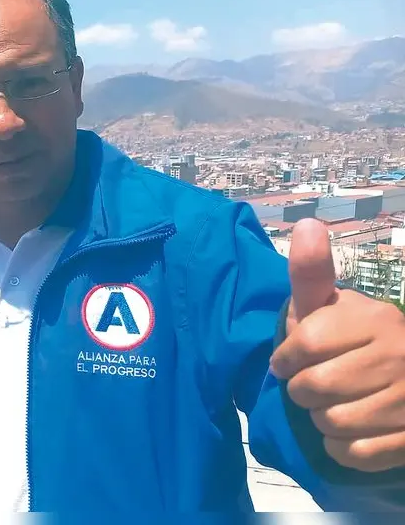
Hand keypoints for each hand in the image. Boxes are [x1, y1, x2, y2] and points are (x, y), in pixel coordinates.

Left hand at [270, 218, 404, 472]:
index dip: (285, 360)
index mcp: (375, 320)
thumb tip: (307, 225)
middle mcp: (401, 355)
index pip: (305, 345)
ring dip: (320, 421)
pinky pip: (353, 455)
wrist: (400, 379)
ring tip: (334, 405)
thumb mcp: (327, 306)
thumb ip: (311, 273)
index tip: (287, 363)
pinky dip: (341, 449)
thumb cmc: (348, 341)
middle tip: (313, 386)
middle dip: (302, 392)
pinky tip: (351, 431)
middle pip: (315, 389)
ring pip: (332, 424)